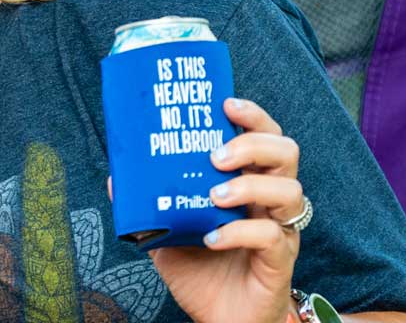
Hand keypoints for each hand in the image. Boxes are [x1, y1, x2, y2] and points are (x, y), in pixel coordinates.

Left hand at [134, 98, 303, 322]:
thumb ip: (147, 204)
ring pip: (290, 190)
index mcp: (248, 181)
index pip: (265, 136)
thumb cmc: (200, 268)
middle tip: (216, 155)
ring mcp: (280, 229)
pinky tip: (211, 238)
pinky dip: (238, 233)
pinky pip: (270, 236)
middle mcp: (270, 200)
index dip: (253, 115)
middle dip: (253, 143)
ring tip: (214, 195)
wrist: (219, 319)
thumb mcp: (165, 231)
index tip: (226, 103)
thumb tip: (115, 177)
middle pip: (286, 152)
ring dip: (249, 186)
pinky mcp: (280, 260)